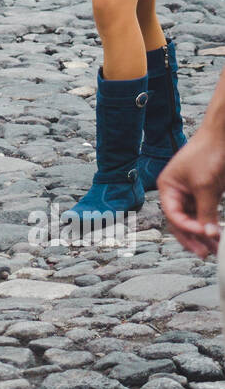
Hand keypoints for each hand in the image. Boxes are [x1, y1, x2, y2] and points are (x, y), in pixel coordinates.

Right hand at [158, 131, 224, 258]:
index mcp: (167, 188)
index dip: (187, 227)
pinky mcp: (205, 194)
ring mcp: (191, 194)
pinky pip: (205, 214)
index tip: (204, 233)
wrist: (222, 135)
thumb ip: (206, 211)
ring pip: (194, 220)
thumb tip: (209, 234)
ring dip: (203, 235)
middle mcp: (176, 192)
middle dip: (192, 238)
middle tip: (204, 253)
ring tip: (214, 249)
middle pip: (180, 222)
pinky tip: (217, 235)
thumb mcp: (205, 186)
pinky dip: (211, 224)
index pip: (173, 215)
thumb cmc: (207, 153)